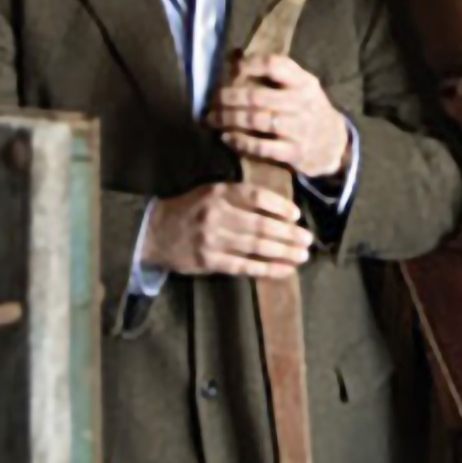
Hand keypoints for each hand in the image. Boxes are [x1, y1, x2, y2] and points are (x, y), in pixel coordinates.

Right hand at [142, 182, 312, 278]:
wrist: (154, 232)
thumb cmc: (190, 209)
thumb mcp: (210, 192)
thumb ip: (238, 196)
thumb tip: (277, 208)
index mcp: (218, 192)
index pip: (255, 196)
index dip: (279, 206)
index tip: (296, 215)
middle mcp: (216, 214)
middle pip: (260, 224)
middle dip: (287, 234)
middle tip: (307, 240)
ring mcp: (211, 239)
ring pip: (255, 246)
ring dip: (282, 252)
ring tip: (302, 255)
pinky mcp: (208, 261)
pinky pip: (243, 266)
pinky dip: (266, 269)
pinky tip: (283, 270)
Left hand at [206, 54, 349, 177]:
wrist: (335, 144)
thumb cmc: (309, 109)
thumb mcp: (302, 87)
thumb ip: (275, 73)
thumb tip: (233, 54)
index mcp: (304, 82)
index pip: (275, 64)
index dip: (249, 64)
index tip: (231, 69)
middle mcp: (302, 102)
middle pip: (258, 96)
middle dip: (229, 98)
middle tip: (212, 100)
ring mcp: (299, 128)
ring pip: (256, 121)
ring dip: (229, 119)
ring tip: (212, 119)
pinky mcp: (295, 152)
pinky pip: (262, 147)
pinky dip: (241, 142)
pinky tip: (227, 138)